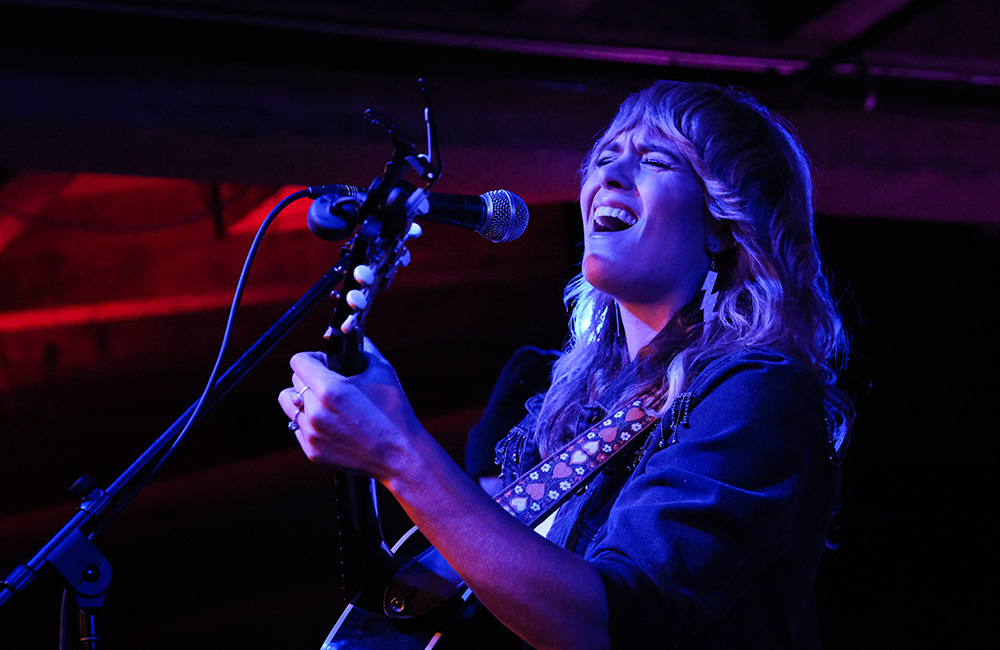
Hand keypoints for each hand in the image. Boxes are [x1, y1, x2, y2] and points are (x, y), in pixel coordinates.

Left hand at [278, 338, 424, 480]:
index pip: (298, 361)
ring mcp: (311, 433)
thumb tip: (354, 337)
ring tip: (325, 403)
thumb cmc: (395, 412)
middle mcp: (315, 411)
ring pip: (290, 404)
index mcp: (329, 389)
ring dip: (304, 399)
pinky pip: (298, 426)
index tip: (326, 363)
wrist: (400, 456)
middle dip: (310, 377)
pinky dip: (310, 421)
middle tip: (332, 383)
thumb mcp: (383, 372)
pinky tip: (333, 422)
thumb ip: (364, 349)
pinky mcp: (312, 451)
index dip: (313, 358)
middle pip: (293, 381)